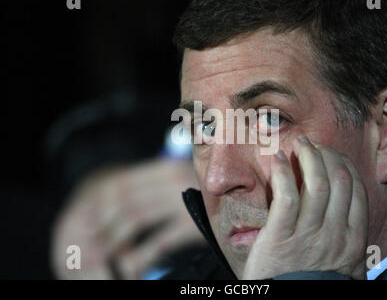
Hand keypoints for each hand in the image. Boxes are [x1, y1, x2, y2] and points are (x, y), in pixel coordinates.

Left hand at [51, 159, 204, 278]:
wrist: (251, 202)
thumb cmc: (208, 198)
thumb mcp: (180, 185)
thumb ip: (153, 190)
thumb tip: (114, 203)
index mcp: (165, 167)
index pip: (119, 184)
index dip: (97, 206)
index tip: (85, 225)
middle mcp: (173, 178)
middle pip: (123, 201)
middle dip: (102, 227)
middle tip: (89, 246)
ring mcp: (185, 199)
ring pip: (136, 218)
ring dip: (115, 242)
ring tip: (103, 259)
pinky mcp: (195, 223)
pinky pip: (158, 242)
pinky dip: (140, 257)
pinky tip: (129, 268)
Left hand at [242, 136, 368, 279]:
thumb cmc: (312, 284)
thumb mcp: (344, 266)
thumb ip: (348, 239)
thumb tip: (350, 214)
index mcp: (353, 240)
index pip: (355, 189)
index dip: (343, 165)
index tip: (331, 155)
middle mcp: (336, 235)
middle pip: (339, 180)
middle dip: (327, 155)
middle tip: (313, 145)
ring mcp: (308, 235)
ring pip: (316, 183)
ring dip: (308, 157)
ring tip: (299, 144)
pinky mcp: (280, 237)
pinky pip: (286, 196)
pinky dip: (283, 173)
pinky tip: (277, 159)